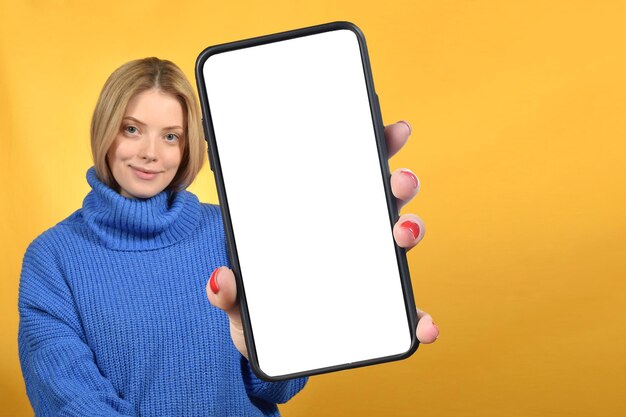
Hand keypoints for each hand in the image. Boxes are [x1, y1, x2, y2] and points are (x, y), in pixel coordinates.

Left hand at [206, 120, 437, 358]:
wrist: (272, 349)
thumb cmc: (261, 307)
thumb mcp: (239, 296)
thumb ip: (227, 290)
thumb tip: (221, 279)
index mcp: (321, 220)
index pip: (350, 174)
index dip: (374, 148)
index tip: (392, 130)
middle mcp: (352, 238)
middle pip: (384, 199)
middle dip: (398, 182)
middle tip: (396, 179)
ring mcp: (369, 272)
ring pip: (400, 239)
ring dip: (411, 228)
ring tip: (403, 232)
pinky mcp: (379, 311)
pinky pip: (407, 312)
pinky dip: (420, 319)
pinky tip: (424, 327)